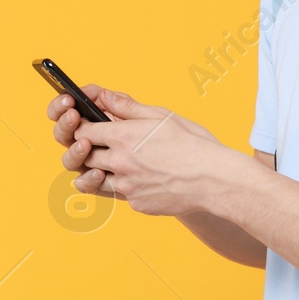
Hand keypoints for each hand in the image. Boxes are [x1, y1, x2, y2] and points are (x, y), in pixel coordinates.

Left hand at [58, 88, 231, 216]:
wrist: (215, 180)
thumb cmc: (194, 145)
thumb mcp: (163, 117)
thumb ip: (128, 107)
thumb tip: (103, 96)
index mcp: (124, 136)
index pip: (83, 132)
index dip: (83, 129)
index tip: (90, 129)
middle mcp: (119, 162)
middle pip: (85, 157)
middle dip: (89, 150)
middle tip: (102, 146)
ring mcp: (126, 186)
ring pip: (96, 179)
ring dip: (101, 171)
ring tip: (119, 165)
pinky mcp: (136, 203)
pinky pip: (120, 195)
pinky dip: (127, 187)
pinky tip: (145, 180)